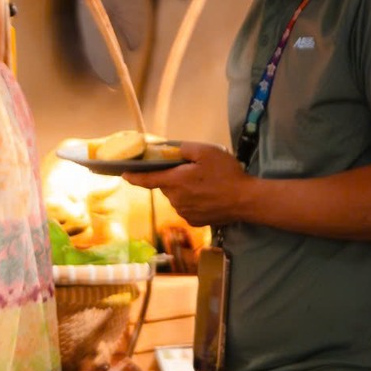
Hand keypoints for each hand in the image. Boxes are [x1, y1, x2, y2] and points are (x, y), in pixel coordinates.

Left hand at [126, 142, 249, 229]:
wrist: (246, 200)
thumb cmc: (226, 174)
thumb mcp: (207, 152)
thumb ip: (184, 149)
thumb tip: (171, 151)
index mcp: (175, 182)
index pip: (146, 180)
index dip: (133, 177)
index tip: (123, 175)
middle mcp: (175, 200)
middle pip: (167, 186)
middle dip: (174, 178)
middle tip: (194, 172)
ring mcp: (184, 212)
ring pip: (177, 197)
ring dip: (185, 190)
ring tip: (206, 185)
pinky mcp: (195, 221)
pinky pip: (187, 208)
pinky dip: (193, 202)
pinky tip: (208, 197)